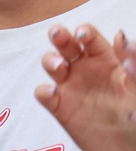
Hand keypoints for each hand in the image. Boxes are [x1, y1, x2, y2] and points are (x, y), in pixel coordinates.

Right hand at [35, 24, 135, 150]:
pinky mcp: (60, 106)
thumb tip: (123, 38)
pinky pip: (44, 94)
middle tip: (58, 34)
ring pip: (51, 64)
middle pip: (66, 45)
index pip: (91, 39)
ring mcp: (71, 87)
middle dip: (59, 36)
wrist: (128, 150)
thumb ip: (134, 65)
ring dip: (50, 60)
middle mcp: (85, 70)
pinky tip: (53, 92)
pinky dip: (44, 91)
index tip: (82, 34)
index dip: (85, 32)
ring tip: (59, 67)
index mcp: (106, 61)